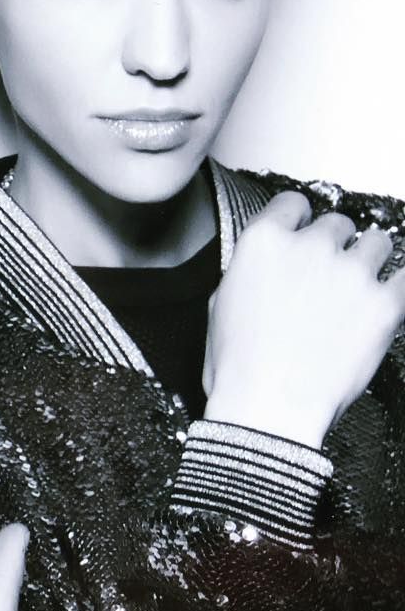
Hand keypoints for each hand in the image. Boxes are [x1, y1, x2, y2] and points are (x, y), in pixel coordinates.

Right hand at [203, 191, 404, 446]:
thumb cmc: (239, 364)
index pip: (294, 204)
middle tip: (330, 273)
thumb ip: (253, 270)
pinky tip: (387, 298)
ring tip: (362, 285)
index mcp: (263, 242)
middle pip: (338, 223)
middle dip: (335, 245)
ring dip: (371, 260)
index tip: (304, 230)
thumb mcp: (222, 301)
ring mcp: (350, 273)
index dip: (300, 219)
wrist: (268, 406)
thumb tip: (268, 269)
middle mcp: (309, 247)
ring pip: (379, 242)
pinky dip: (398, 286)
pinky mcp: (385, 304)